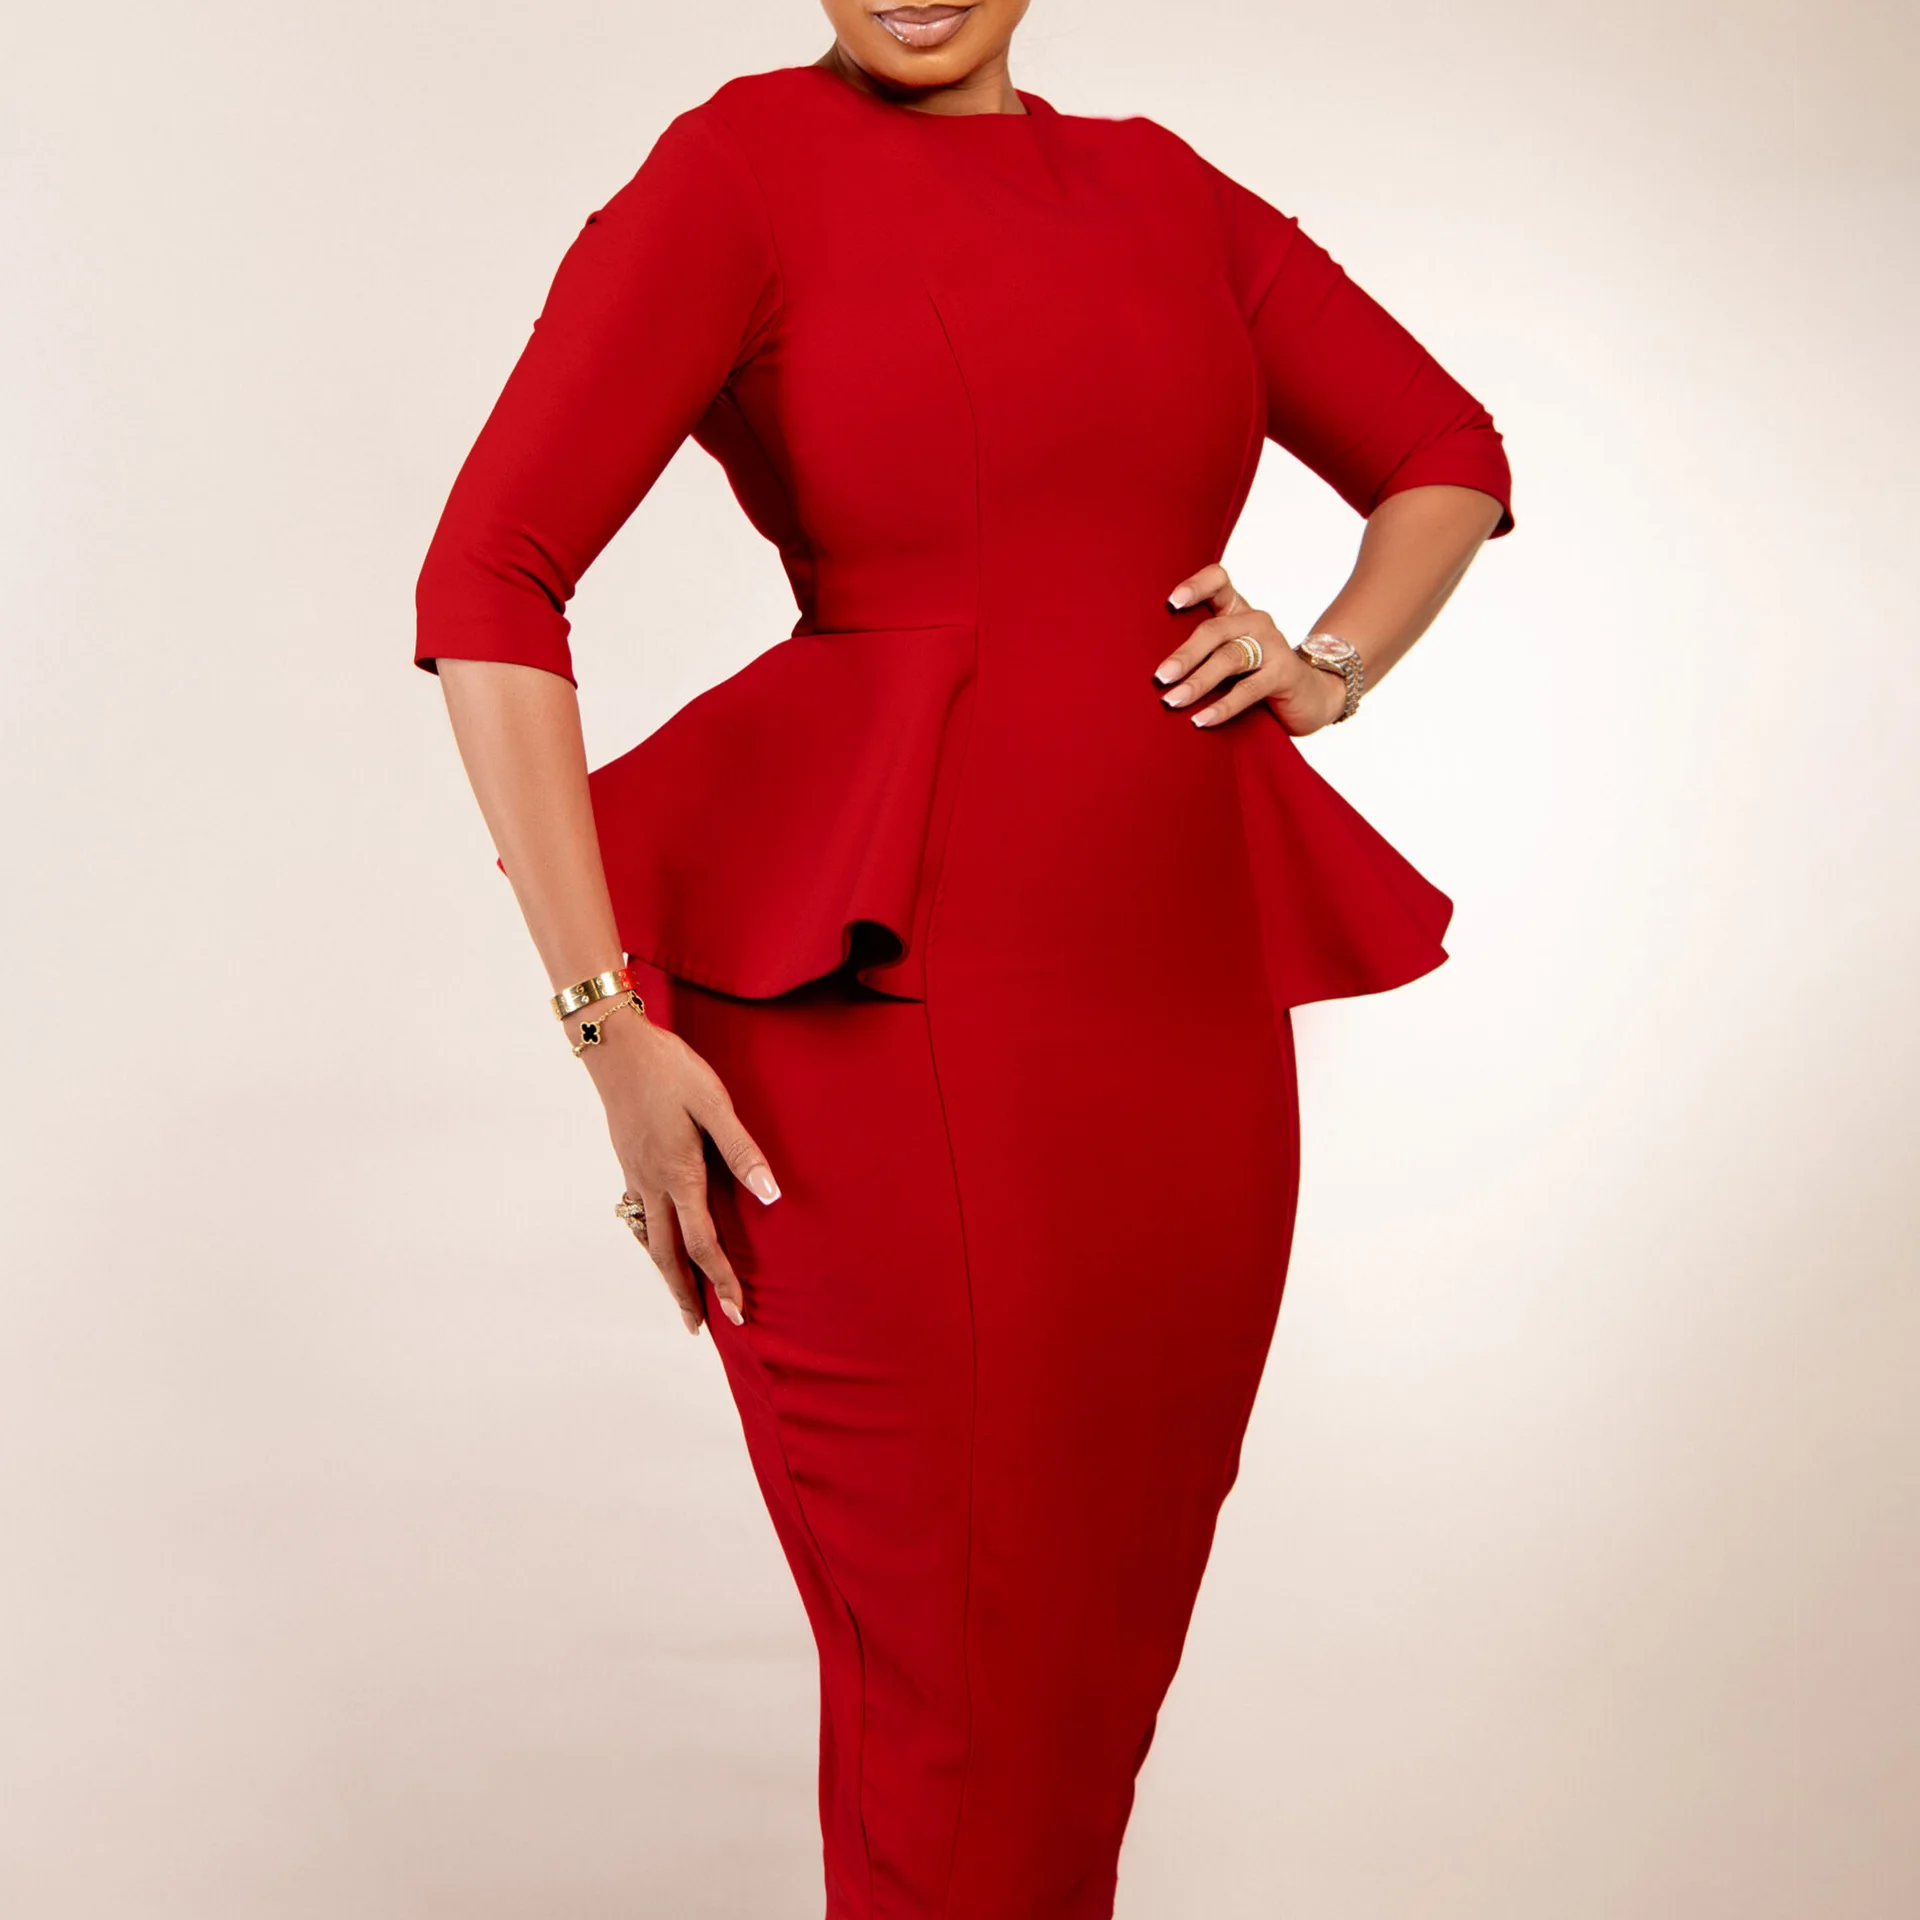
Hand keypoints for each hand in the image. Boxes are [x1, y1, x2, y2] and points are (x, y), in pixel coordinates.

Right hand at [565, 1000, 779, 1335]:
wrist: (616, 1047)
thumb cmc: (671, 1071)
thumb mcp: (714, 1103)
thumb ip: (741, 1150)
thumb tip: (770, 1195)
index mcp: (679, 1174)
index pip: (702, 1244)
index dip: (722, 1280)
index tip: (736, 1312)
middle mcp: (653, 1184)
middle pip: (666, 1255)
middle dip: (685, 1294)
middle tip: (699, 1329)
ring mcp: (635, 1175)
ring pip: (648, 1239)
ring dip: (665, 1273)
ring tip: (680, 1298)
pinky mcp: (628, 1163)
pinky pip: (639, 1217)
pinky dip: (650, 1243)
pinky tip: (657, 1244)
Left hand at [1157, 562, 1347, 735]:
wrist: (1310, 696)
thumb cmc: (1256, 675)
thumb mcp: (1228, 657)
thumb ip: (1200, 653)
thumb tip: (1153, 674)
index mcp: (1237, 610)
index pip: (1218, 581)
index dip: (1196, 587)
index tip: (1171, 603)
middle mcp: (1255, 621)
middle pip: (1215, 630)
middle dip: (1185, 655)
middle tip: (1160, 677)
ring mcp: (1273, 645)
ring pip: (1229, 659)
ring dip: (1198, 682)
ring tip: (1173, 700)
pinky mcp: (1284, 673)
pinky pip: (1248, 690)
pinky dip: (1222, 706)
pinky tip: (1201, 720)